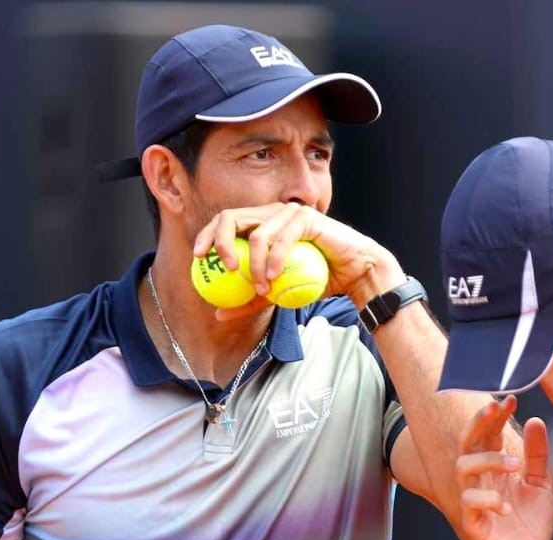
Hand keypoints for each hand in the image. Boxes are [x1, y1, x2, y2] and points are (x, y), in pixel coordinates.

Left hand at [191, 203, 404, 319]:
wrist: (354, 275)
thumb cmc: (316, 282)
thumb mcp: (276, 295)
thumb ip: (249, 300)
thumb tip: (217, 314)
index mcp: (260, 224)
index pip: (225, 222)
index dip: (207, 235)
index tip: (199, 258)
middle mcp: (271, 213)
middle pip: (231, 217)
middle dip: (219, 240)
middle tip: (221, 267)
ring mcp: (288, 212)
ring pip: (257, 234)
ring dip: (254, 265)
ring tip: (260, 288)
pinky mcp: (306, 217)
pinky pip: (282, 239)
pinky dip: (275, 260)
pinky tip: (273, 278)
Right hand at [453, 395, 552, 539]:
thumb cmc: (529, 521)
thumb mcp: (540, 482)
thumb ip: (536, 454)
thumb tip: (535, 420)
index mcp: (494, 467)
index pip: (488, 433)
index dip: (495, 415)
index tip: (510, 400)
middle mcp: (480, 479)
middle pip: (468, 442)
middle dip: (479, 422)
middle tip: (496, 409)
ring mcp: (474, 500)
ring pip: (464, 468)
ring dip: (488, 460)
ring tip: (514, 465)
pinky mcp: (474, 523)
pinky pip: (470, 504)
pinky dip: (487, 500)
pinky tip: (506, 506)